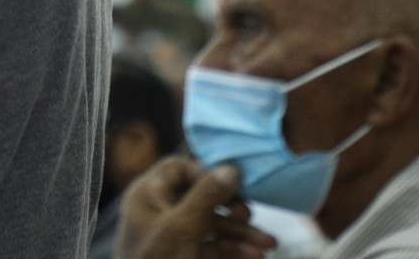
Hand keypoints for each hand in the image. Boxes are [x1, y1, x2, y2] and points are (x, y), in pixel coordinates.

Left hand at [116, 159, 276, 258]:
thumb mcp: (181, 227)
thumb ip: (206, 196)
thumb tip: (231, 168)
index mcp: (148, 195)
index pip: (178, 168)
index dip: (206, 173)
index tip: (231, 186)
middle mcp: (161, 211)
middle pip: (202, 198)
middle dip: (231, 209)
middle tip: (248, 215)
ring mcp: (174, 235)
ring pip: (212, 226)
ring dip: (241, 234)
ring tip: (269, 244)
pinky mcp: (186, 256)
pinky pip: (213, 247)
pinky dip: (234, 250)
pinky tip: (256, 256)